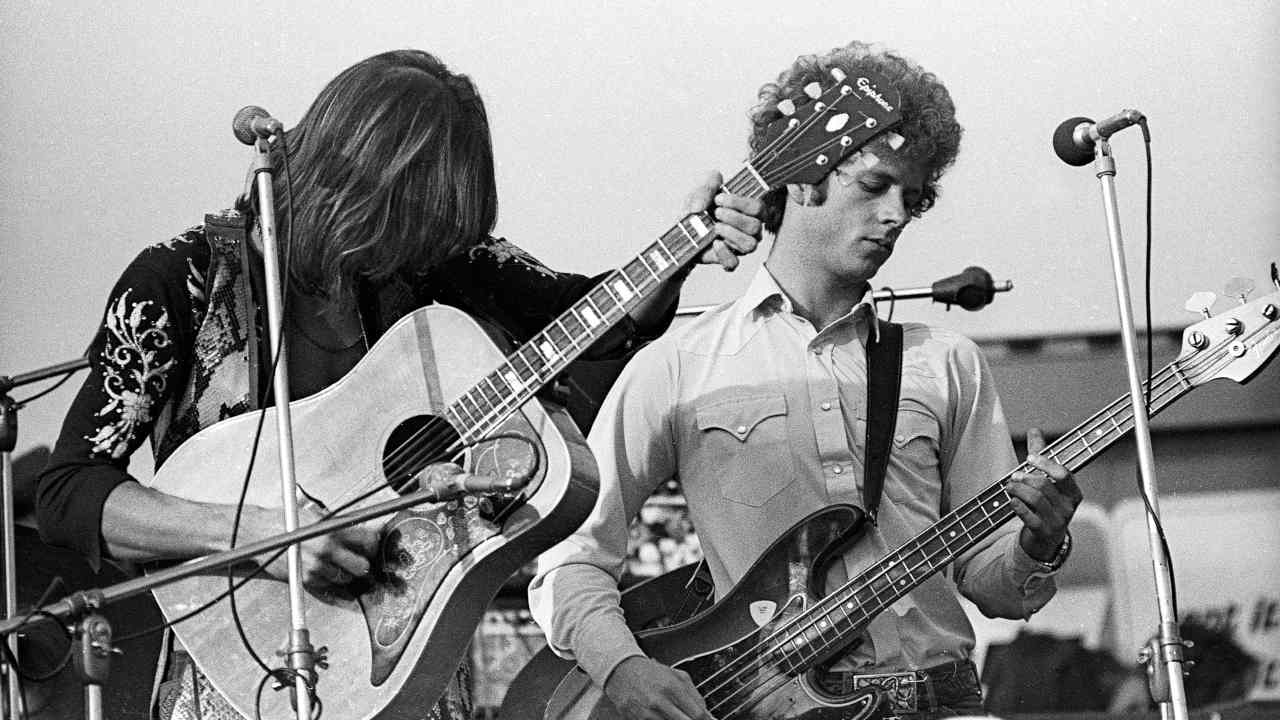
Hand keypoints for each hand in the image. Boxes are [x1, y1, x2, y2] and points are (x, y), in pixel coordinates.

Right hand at [248, 500, 378, 591]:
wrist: (257, 535)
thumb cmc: (285, 522)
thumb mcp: (316, 515)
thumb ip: (340, 524)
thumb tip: (364, 529)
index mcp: (332, 529)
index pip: (368, 540)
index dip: (373, 544)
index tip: (371, 545)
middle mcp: (326, 548)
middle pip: (362, 565)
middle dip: (362, 563)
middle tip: (359, 559)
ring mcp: (317, 566)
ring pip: (346, 579)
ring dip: (345, 574)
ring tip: (337, 564)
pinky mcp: (306, 580)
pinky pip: (328, 586)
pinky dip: (329, 581)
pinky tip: (325, 571)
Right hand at [604, 655, 711, 719]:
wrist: (621, 670)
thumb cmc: (650, 672)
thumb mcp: (676, 675)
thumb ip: (694, 694)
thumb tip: (707, 713)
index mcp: (672, 688)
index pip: (697, 714)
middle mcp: (660, 701)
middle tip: (690, 717)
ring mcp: (647, 713)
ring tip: (674, 714)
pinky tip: (664, 716)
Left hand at [686, 171, 762, 271]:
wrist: (683, 228)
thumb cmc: (699, 209)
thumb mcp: (702, 190)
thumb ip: (708, 185)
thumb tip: (702, 205)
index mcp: (749, 212)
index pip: (758, 208)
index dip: (739, 202)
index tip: (718, 199)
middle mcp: (750, 230)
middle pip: (755, 226)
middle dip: (734, 217)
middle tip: (716, 213)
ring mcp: (740, 247)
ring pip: (750, 245)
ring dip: (731, 233)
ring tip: (716, 227)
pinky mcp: (728, 260)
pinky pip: (733, 262)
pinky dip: (723, 253)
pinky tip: (714, 243)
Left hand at [1008, 428, 1083, 560]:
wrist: (1047, 540)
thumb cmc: (1047, 505)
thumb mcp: (1048, 481)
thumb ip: (1041, 456)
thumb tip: (1034, 430)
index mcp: (1073, 493)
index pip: (1063, 474)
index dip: (1045, 464)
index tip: (1029, 458)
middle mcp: (1068, 507)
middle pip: (1044, 485)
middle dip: (1025, 478)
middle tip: (1013, 476)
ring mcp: (1057, 521)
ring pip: (1035, 499)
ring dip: (1018, 490)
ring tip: (1009, 486)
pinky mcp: (1043, 533)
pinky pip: (1029, 517)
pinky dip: (1018, 506)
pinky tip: (1011, 501)